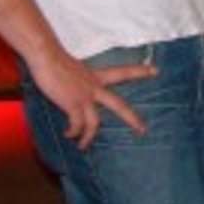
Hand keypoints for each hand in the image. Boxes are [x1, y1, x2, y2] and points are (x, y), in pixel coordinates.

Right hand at [27, 48, 157, 149]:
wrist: (47, 58)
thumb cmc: (57, 62)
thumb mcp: (75, 70)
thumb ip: (80, 80)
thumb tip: (75, 89)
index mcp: (98, 76)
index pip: (124, 72)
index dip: (140, 71)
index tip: (156, 70)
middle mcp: (95, 87)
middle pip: (119, 105)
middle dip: (132, 119)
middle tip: (144, 130)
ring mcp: (84, 96)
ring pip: (95, 122)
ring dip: (89, 137)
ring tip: (83, 146)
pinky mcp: (72, 103)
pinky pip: (77, 124)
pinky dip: (73, 132)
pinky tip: (68, 134)